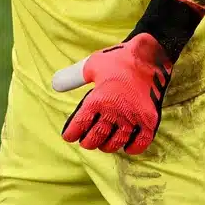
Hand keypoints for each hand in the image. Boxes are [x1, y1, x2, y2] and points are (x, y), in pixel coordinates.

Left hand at [52, 32, 173, 154]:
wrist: (149, 56)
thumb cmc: (118, 59)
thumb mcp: (91, 64)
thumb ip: (72, 76)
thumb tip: (55, 84)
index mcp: (98, 99)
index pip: (80, 125)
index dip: (72, 133)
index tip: (69, 137)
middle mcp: (115, 112)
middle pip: (96, 138)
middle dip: (88, 142)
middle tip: (86, 141)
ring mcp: (133, 118)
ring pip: (116, 142)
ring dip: (107, 145)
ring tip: (103, 144)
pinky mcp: (149, 120)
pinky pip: (140, 143)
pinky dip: (131, 148)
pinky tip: (126, 146)